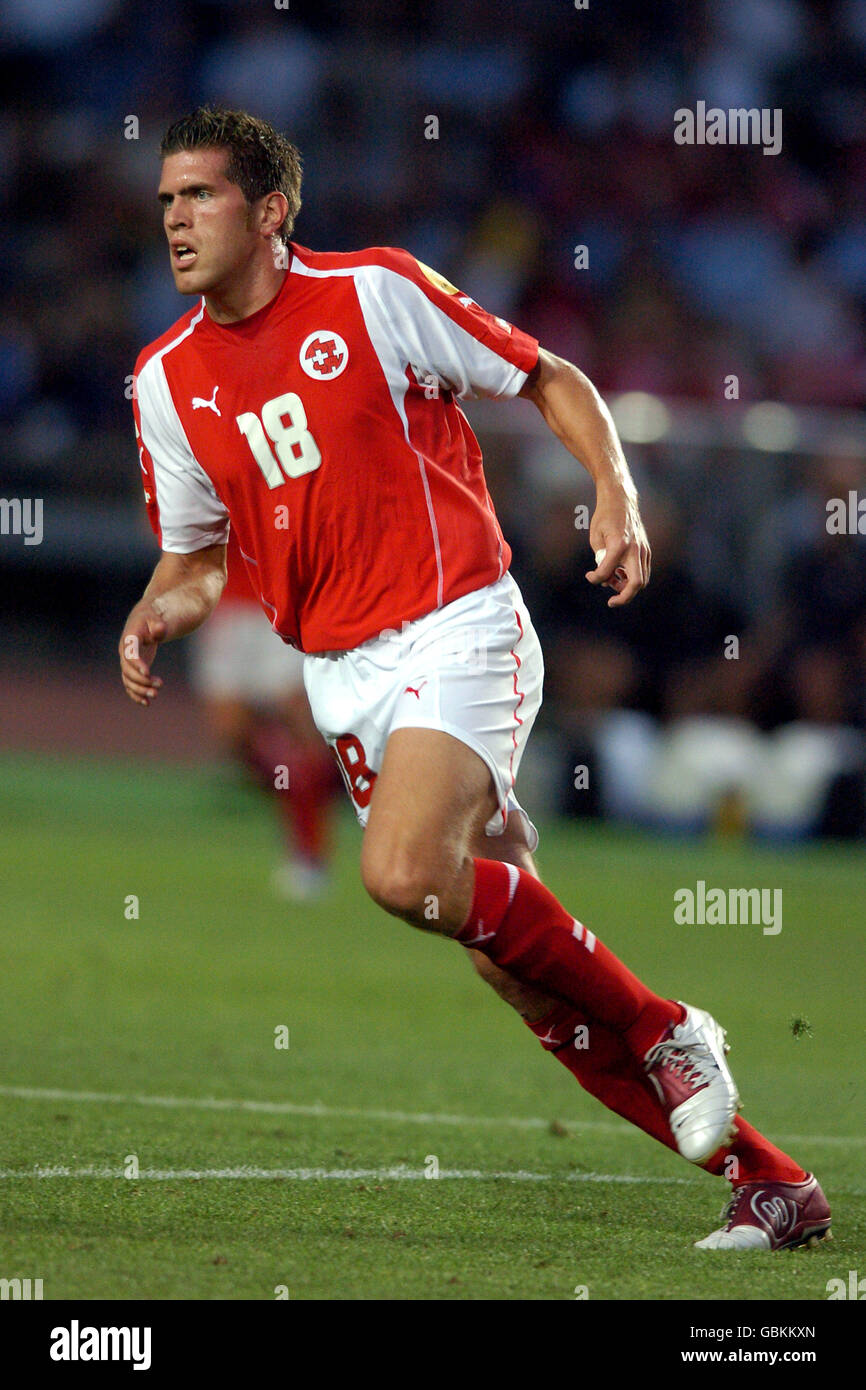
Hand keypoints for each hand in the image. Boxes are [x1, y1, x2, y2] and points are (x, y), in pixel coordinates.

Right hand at [119, 606, 166, 705]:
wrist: (144, 621)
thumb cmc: (152, 619)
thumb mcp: (156, 618)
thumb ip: (159, 625)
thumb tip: (160, 629)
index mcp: (129, 639)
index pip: (129, 654)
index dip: (136, 664)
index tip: (148, 672)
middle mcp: (124, 652)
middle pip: (128, 670)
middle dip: (142, 680)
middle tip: (159, 685)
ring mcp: (127, 662)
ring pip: (128, 680)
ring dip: (140, 689)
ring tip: (155, 694)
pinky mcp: (132, 669)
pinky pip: (130, 684)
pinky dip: (136, 694)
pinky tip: (146, 703)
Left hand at [585, 489, 650, 606]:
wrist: (621, 500)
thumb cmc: (604, 517)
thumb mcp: (595, 537)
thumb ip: (600, 560)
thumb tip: (606, 578)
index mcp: (619, 545)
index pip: (607, 572)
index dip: (595, 579)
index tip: (589, 576)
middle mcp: (635, 549)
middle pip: (636, 584)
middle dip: (624, 597)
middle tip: (611, 601)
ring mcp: (644, 550)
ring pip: (642, 579)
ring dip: (627, 586)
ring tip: (613, 581)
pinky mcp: (646, 550)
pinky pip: (643, 571)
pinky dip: (632, 577)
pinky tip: (619, 573)